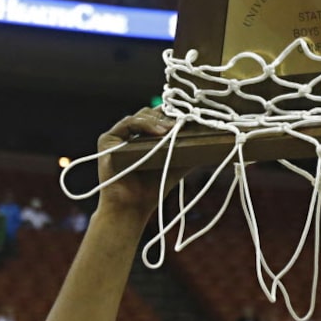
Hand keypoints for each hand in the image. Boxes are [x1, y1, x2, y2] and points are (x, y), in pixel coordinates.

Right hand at [96, 107, 181, 223]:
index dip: (175, 113)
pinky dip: (145, 125)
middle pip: (152, 113)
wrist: (133, 207)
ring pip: (141, 115)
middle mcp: (132, 133)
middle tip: (184, 122)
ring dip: (159, 120)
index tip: (192, 115)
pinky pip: (128, 123)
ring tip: (173, 129)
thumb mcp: (177, 164)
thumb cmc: (154, 188)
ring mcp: (119, 135)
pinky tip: (160, 132)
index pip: (161, 116)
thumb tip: (213, 139)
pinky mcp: (107, 139)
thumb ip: (189, 150)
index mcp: (146, 136)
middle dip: (168, 116)